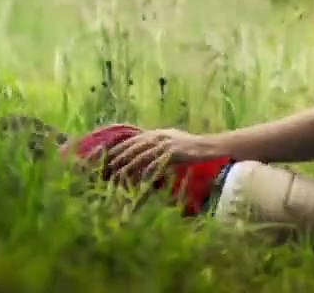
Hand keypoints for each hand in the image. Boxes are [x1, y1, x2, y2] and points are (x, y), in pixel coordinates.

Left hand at [106, 128, 223, 181]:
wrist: (208, 146)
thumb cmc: (189, 148)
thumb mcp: (170, 143)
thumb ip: (156, 147)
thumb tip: (141, 157)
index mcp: (156, 133)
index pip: (132, 140)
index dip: (118, 149)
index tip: (106, 158)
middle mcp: (158, 136)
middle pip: (133, 147)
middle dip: (119, 159)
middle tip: (107, 169)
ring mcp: (165, 144)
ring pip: (141, 156)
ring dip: (128, 167)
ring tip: (118, 176)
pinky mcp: (173, 152)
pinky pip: (155, 164)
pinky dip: (145, 172)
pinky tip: (138, 180)